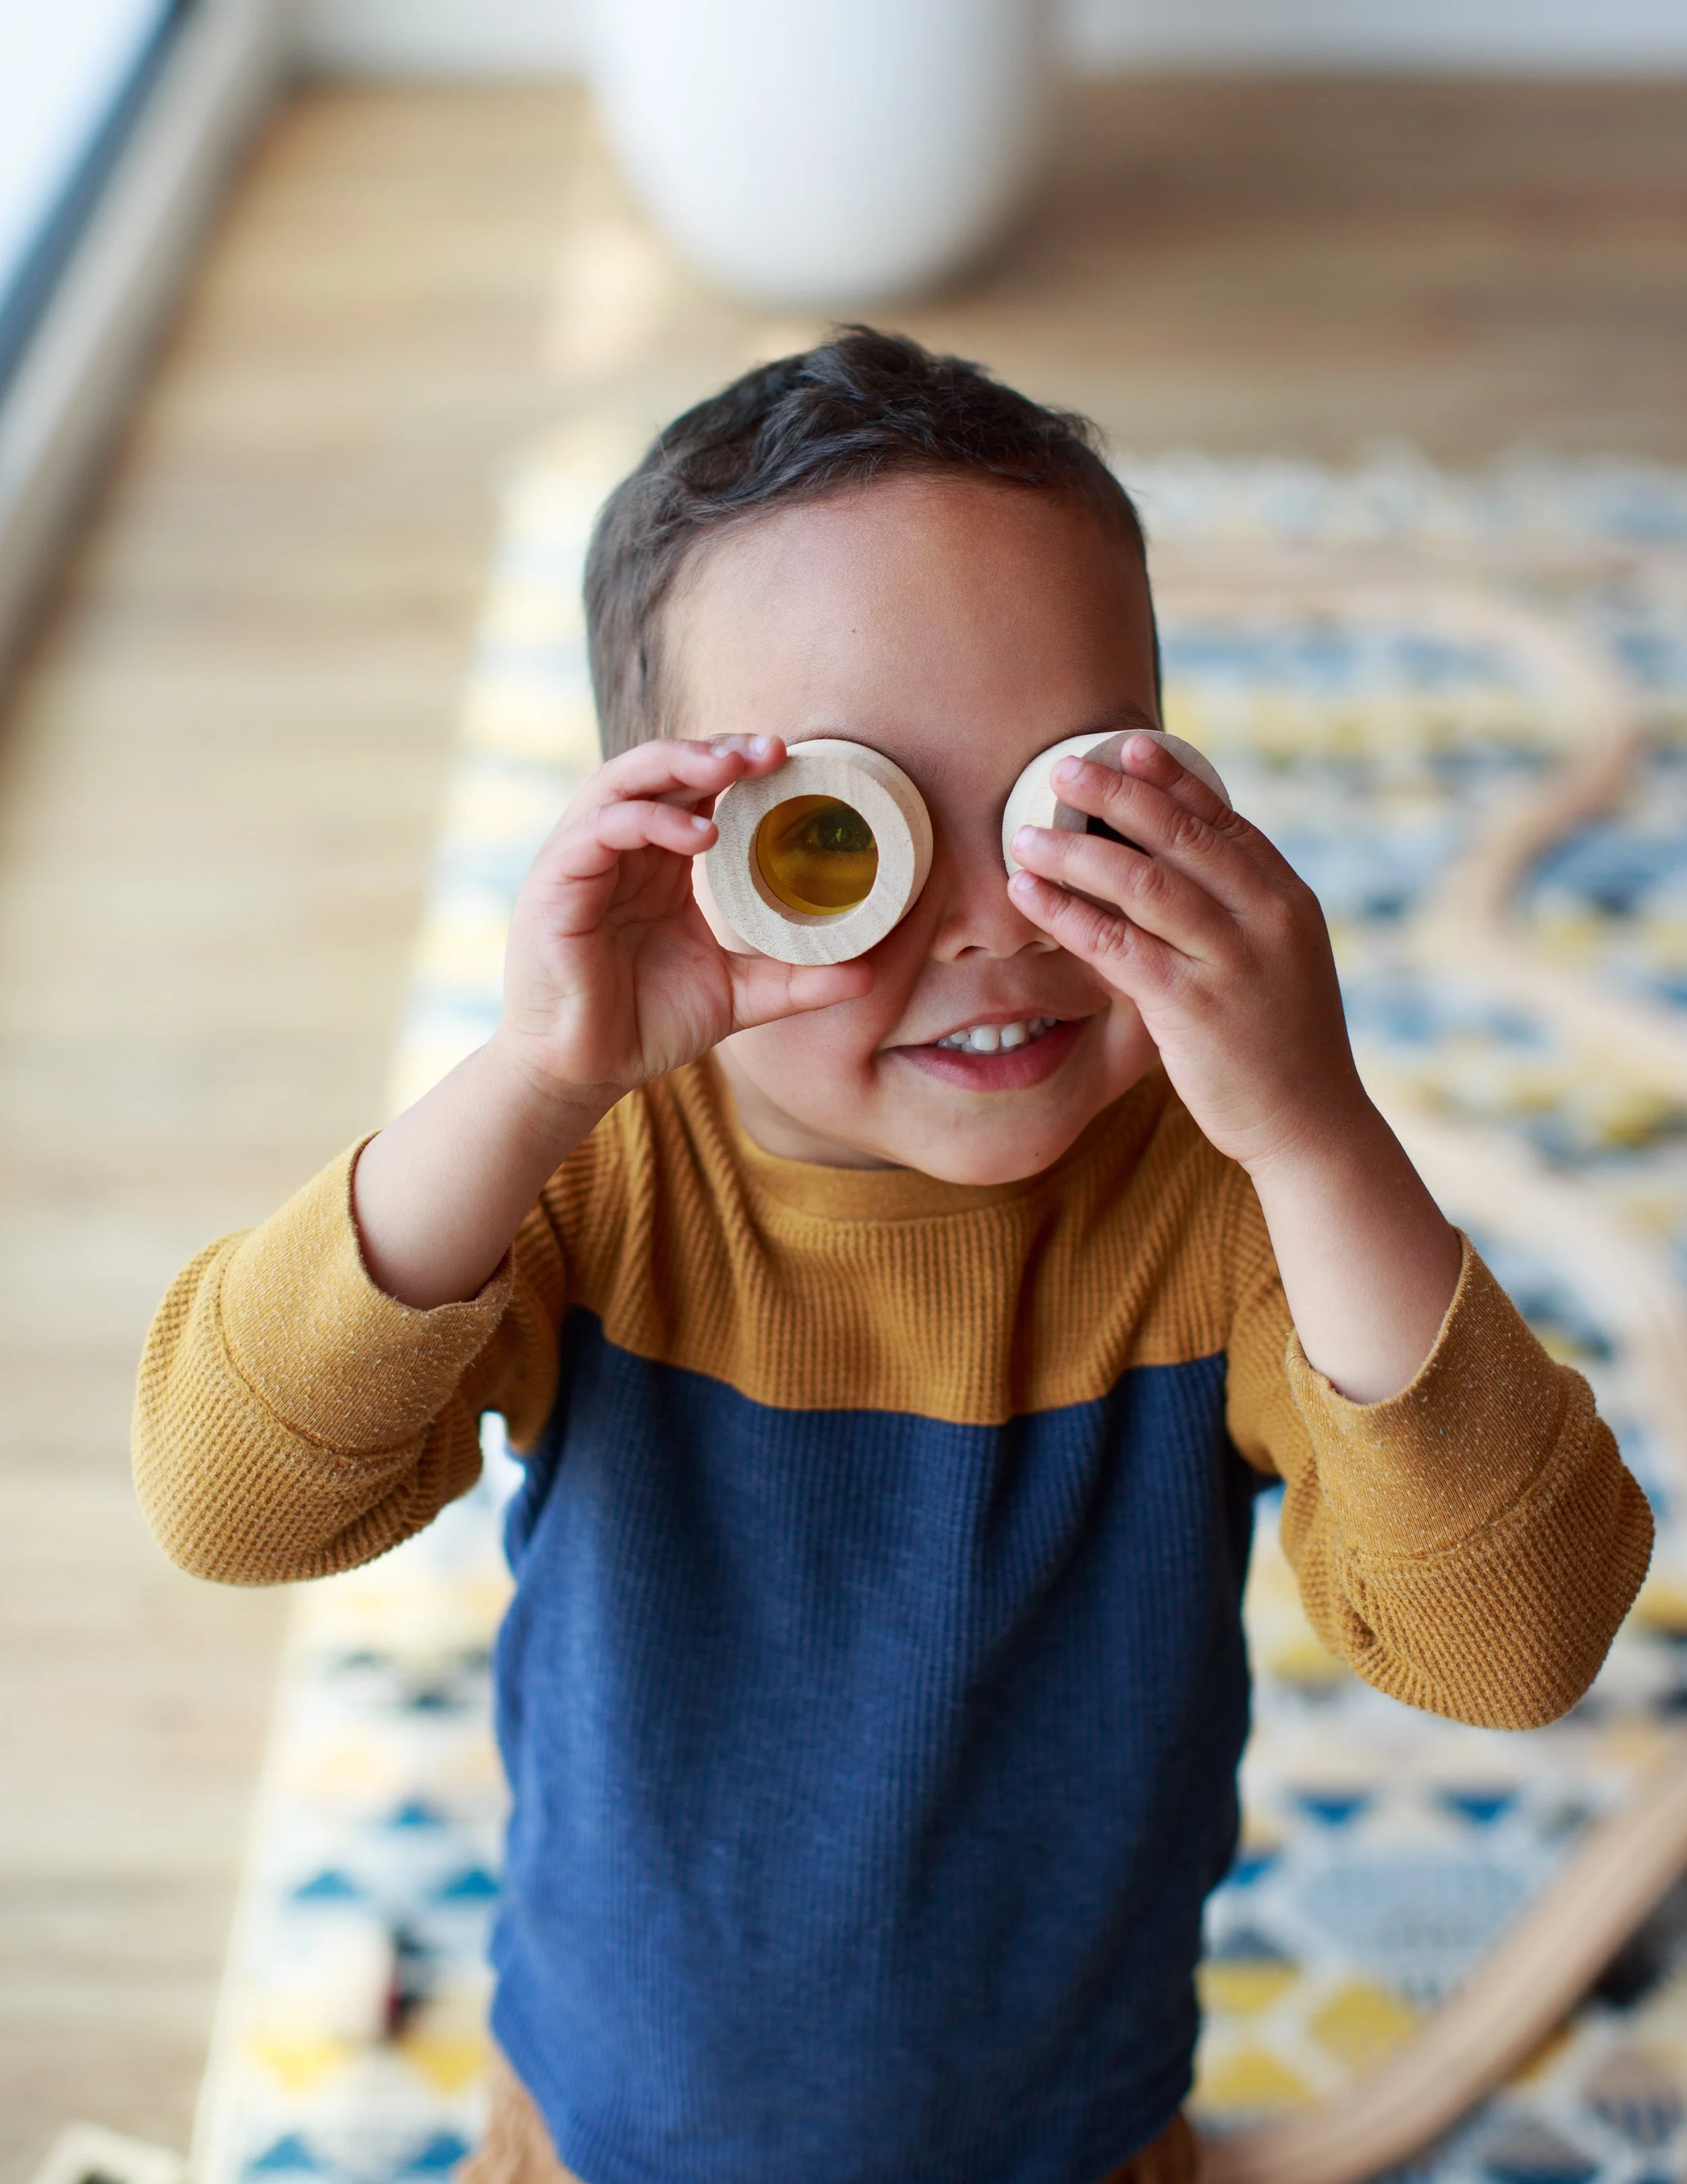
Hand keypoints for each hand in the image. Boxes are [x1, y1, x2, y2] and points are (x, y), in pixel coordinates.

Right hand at [497, 734, 872, 1109]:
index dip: (735, 763)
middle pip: (659, 769)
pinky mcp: (554, 886)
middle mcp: (618, 849)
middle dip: (713, 750)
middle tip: (772, 750)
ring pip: (622, 782)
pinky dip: (646, 821)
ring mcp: (582, 861)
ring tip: (732, 770)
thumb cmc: (645, 1024)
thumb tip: (865, 972)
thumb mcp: (737, 997)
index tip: (789, 759)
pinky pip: (596, 832)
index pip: (692, 787)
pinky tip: (698, 835)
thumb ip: (794, 981)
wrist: (584, 1072)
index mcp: (657, 861)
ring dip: (677, 765)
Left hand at [1008, 733, 1460, 1400]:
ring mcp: (1231, 963)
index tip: (1130, 745)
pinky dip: (1069, 916)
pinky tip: (1030, 896)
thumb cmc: (1280, 1043)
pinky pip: (1119, 948)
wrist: (1312, 1125)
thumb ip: (1235, 912)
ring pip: (1144, 885)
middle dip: (1116, 797)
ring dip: (1077, 852)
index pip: (1224, 822)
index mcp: (1286, 900)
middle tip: (1061, 768)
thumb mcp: (1276, 961)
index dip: (1174, 781)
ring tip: (1024, 831)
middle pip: (1180, 838)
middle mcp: (1265, 920)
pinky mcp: (1193, 1009)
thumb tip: (1172, 866)